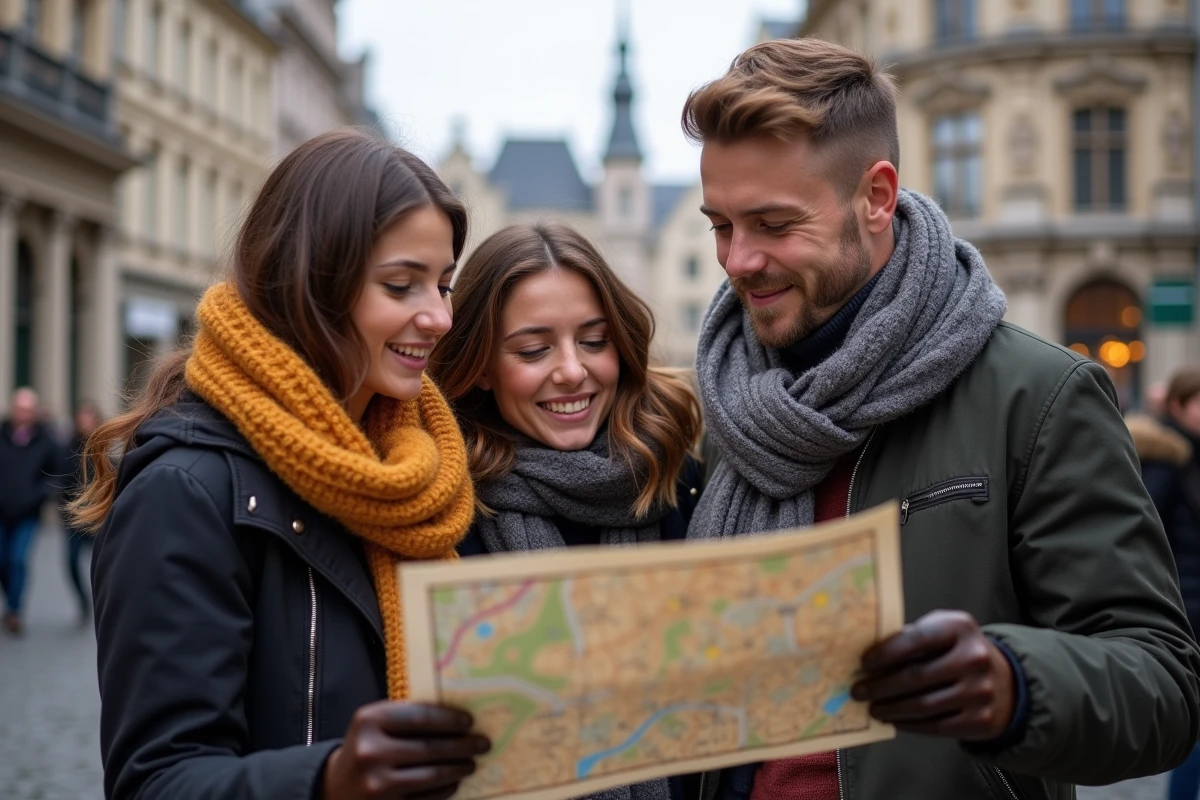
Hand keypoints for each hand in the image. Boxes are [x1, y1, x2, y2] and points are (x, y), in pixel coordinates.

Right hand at [322, 701, 490, 799]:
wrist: (335, 787)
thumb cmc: (366, 747)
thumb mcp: (375, 724)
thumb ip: (406, 717)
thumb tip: (459, 719)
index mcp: (369, 721)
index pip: (420, 717)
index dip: (450, 719)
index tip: (469, 722)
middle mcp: (370, 752)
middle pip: (430, 748)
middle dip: (463, 746)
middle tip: (483, 743)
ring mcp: (377, 784)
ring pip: (432, 776)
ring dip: (459, 769)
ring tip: (472, 763)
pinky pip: (427, 798)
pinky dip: (445, 789)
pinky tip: (454, 781)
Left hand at [851, 609, 1014, 740]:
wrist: (1006, 682)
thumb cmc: (960, 652)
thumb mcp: (943, 633)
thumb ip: (912, 639)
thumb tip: (870, 660)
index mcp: (960, 627)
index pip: (915, 639)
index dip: (885, 653)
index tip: (864, 664)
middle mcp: (975, 658)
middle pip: (915, 676)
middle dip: (881, 686)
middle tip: (859, 691)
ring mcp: (981, 691)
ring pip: (923, 705)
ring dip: (891, 708)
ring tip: (874, 708)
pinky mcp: (982, 720)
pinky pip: (936, 725)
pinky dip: (910, 724)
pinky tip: (896, 720)